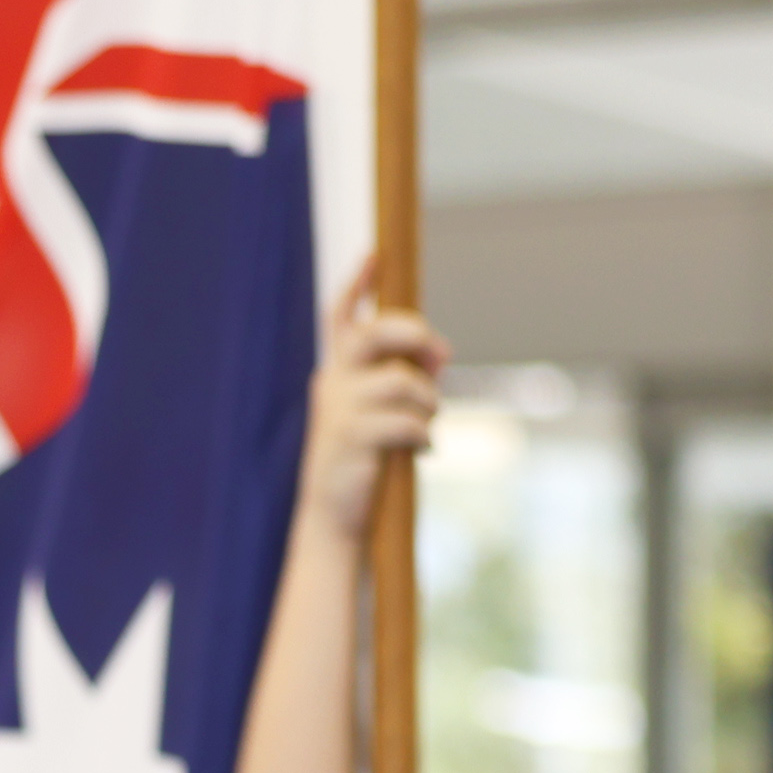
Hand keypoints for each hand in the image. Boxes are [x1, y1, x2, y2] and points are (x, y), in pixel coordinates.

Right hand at [300, 258, 447, 539]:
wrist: (334, 517)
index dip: (358, 285)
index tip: (376, 254)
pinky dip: (424, 434)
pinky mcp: (352, 440)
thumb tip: (438, 353)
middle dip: (414, 335)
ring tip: (425, 425)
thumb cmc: (364, 461)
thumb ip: (402, 377)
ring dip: (427, 403)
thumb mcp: (378, 412)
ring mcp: (339, 411)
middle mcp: (333, 384)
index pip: (342, 318)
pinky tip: (423, 450)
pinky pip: (406, 421)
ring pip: (401, 382)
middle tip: (440, 357)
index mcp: (337, 373)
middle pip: (376, 334)